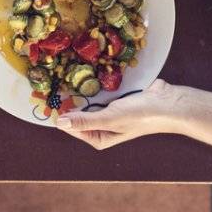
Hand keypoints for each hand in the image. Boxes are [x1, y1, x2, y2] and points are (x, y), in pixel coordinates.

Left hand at [55, 79, 187, 149]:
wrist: (168, 103)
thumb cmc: (139, 115)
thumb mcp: (110, 119)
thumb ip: (84, 121)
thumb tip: (59, 123)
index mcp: (99, 138)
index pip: (71, 126)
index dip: (58, 112)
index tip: (44, 96)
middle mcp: (102, 127)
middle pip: (78, 114)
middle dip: (68, 100)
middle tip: (51, 81)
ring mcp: (109, 112)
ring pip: (87, 102)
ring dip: (79, 91)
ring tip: (63, 75)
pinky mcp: (116, 99)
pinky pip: (98, 92)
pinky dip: (92, 85)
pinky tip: (84, 73)